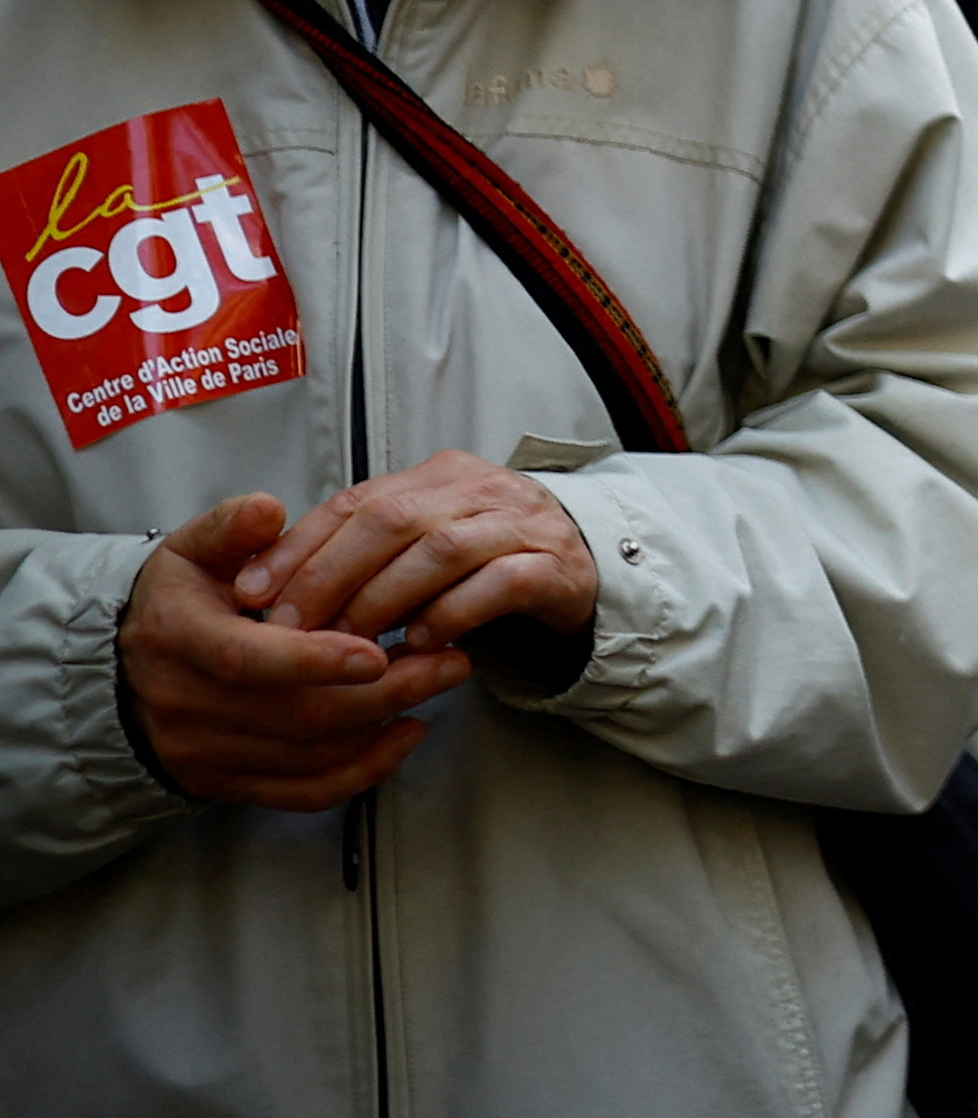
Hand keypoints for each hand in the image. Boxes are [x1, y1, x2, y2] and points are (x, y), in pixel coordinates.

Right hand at [120, 494, 436, 806]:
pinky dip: (364, 770)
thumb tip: (268, 511)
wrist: (125, 669)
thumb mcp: (192, 552)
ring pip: (310, 755)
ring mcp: (205, 753)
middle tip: (450, 659)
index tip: (378, 650)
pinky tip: (407, 731)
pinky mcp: (226, 785)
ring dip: (384, 722)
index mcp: (177, 639)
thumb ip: (231, 528)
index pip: (247, 660)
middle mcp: (185, 705)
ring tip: (438, 680)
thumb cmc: (180, 600)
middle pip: (297, 715)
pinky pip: (304, 793)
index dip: (314, 659)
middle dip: (384, 691)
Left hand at [238, 453, 597, 676]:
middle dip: (330, 575)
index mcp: (436, 476)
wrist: (586, 568)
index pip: (355, 502)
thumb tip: (273, 586)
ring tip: (351, 641)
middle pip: (391, 522)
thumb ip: (363, 550)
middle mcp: (478, 489)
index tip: (251, 591)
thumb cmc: (486, 561)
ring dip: (385, 599)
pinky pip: (499, 584)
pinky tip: (424, 641)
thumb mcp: (421, 541)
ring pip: (440, 551)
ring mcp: (521, 524)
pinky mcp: (555, 567)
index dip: (298, 546)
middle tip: (291, 626)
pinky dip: (455, 611)